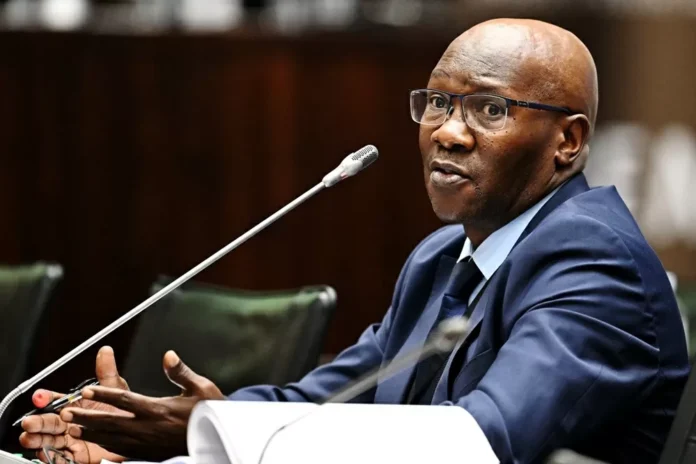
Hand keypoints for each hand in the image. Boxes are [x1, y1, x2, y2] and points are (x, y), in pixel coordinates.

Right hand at [19, 346, 127, 463]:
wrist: (134, 434)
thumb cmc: (122, 412)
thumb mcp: (115, 391)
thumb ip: (107, 373)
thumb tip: (106, 351)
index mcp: (75, 404)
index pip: (56, 400)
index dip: (46, 398)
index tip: (40, 397)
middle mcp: (70, 422)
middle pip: (49, 422)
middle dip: (37, 421)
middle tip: (30, 422)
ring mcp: (72, 439)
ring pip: (50, 439)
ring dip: (38, 439)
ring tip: (30, 438)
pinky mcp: (77, 455)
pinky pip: (60, 457)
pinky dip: (51, 456)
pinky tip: (45, 453)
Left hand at [62, 350, 224, 461]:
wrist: (219, 440)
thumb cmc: (211, 412)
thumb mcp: (201, 387)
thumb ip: (181, 372)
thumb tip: (168, 355)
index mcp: (160, 409)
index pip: (126, 401)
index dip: (104, 396)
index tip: (87, 391)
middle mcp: (150, 428)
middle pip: (112, 422)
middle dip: (87, 417)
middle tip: (66, 413)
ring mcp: (148, 443)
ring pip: (113, 438)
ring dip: (92, 433)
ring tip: (73, 428)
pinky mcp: (151, 454)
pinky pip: (123, 450)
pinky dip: (107, 445)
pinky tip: (98, 441)